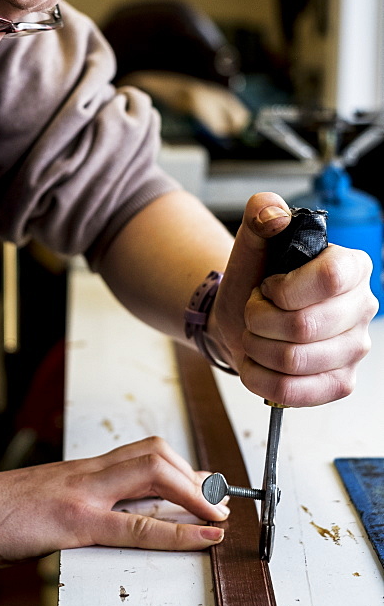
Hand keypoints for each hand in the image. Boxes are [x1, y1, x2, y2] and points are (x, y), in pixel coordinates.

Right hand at [0, 436, 228, 566]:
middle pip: (157, 454)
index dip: (183, 468)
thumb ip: (79, 502)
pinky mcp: (74, 521)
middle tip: (220, 504)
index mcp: (84, 469)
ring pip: (154, 474)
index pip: (144, 453)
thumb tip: (107, 517)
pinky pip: (135, 525)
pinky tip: (202, 538)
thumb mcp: (45, 499)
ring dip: (196, 495)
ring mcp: (83, 493)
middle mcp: (89, 472)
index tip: (206, 486)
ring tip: (220, 517)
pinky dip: (177, 531)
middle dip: (197, 478)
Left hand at [210, 192, 377, 405]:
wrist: (242, 319)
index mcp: (351, 267)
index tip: (268, 286)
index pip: (331, 278)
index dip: (286, 288)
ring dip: (257, 347)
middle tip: (254, 312)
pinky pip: (293, 393)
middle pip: (305, 325)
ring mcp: (355, 350)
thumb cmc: (254, 280)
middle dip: (260, 320)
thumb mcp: (252, 241)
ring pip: (294, 360)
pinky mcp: (339, 384)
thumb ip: (260, 213)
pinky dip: (260, 379)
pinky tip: (257, 364)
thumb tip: (274, 213)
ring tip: (255, 335)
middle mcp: (362, 308)